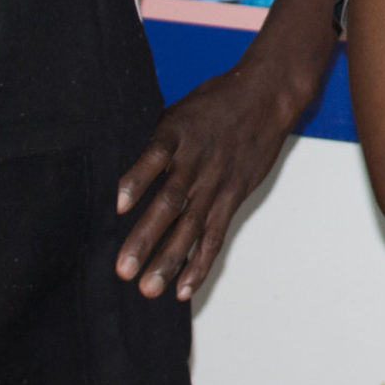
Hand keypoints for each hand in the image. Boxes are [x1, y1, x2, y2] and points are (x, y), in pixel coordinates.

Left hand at [116, 60, 313, 300]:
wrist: (267, 97)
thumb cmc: (216, 103)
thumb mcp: (178, 111)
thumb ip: (154, 142)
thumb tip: (117, 170)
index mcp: (177, 134)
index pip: (155, 156)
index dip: (137, 179)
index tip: (118, 204)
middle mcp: (196, 163)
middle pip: (170, 203)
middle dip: (146, 237)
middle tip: (124, 269)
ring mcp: (216, 183)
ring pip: (191, 226)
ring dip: (170, 259)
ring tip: (149, 288)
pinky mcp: (233, 196)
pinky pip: (215, 234)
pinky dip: (200, 262)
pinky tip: (183, 288)